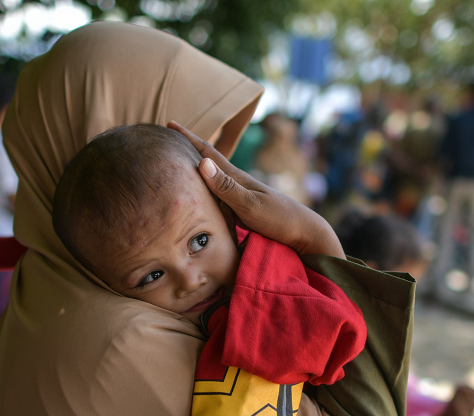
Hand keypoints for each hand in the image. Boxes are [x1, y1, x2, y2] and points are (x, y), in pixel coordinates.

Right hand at [168, 121, 344, 258]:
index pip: (207, 153)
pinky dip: (206, 185)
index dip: (188, 139)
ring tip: (180, 160)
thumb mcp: (250, 206)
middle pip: (208, 161)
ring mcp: (242, 194)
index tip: (169, 123)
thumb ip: (226, 187)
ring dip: (196, 166)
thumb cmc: (279, 221)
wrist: (305, 233)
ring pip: (213, 176)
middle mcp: (237, 183)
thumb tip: (202, 162)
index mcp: (236, 178)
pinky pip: (219, 192)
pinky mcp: (245, 207)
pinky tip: (204, 189)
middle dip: (188, 148)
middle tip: (169, 137)